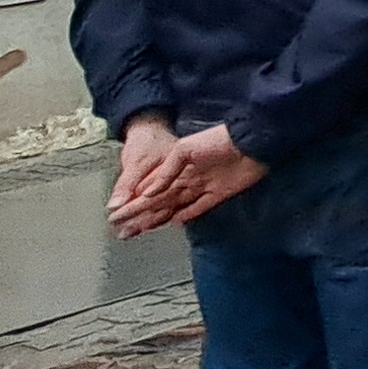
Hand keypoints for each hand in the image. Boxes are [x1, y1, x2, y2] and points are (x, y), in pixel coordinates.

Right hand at [114, 117, 262, 233]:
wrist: (250, 141)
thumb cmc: (217, 139)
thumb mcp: (185, 149)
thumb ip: (166, 171)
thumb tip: (149, 192)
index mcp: (177, 166)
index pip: (151, 188)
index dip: (134, 201)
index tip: (117, 212)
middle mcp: (187, 178)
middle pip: (160, 200)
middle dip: (141, 214)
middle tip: (122, 227)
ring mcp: (202, 187)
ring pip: (175, 206)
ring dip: (158, 217)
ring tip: (140, 229)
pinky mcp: (218, 194)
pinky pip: (197, 208)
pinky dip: (184, 215)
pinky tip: (171, 223)